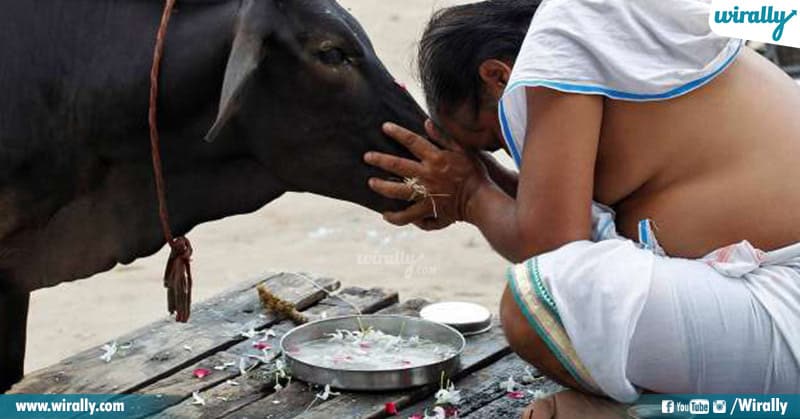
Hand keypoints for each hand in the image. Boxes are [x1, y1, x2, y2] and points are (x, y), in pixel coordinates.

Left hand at [364, 120, 489, 228]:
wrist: (481, 199)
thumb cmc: (474, 173)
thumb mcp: (463, 150)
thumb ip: (444, 137)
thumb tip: (426, 123)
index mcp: (436, 158)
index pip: (412, 141)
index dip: (398, 132)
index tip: (384, 127)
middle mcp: (428, 175)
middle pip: (399, 166)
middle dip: (381, 160)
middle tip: (367, 157)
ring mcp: (426, 193)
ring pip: (398, 191)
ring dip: (383, 187)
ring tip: (371, 183)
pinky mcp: (428, 209)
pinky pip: (408, 215)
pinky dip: (396, 217)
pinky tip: (386, 215)